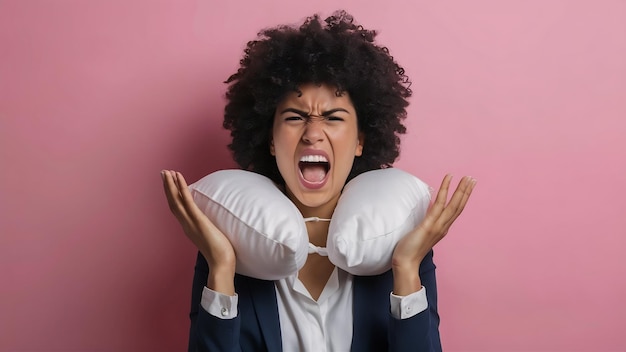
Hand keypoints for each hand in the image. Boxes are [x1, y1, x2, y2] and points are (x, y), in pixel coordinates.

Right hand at [161, 170, 235, 294]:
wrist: (221, 264)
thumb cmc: (220, 254)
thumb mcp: (210, 238)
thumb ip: (206, 231)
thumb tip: (210, 226)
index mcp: (189, 227)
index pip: (177, 208)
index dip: (172, 195)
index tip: (170, 184)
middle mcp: (186, 224)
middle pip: (173, 202)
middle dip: (167, 187)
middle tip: (164, 173)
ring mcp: (191, 222)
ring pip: (176, 200)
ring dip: (171, 185)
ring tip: (167, 172)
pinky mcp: (198, 220)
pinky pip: (187, 201)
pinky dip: (182, 188)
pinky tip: (179, 177)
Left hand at [391, 175, 475, 294]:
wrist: (406, 264)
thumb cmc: (410, 250)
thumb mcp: (422, 234)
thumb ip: (427, 225)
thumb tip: (427, 215)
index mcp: (442, 229)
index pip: (455, 210)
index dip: (462, 198)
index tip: (467, 187)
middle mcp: (443, 227)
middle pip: (458, 206)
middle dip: (466, 192)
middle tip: (472, 178)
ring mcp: (437, 226)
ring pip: (453, 205)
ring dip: (461, 190)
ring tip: (467, 178)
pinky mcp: (429, 225)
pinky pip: (439, 205)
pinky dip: (445, 190)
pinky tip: (448, 179)